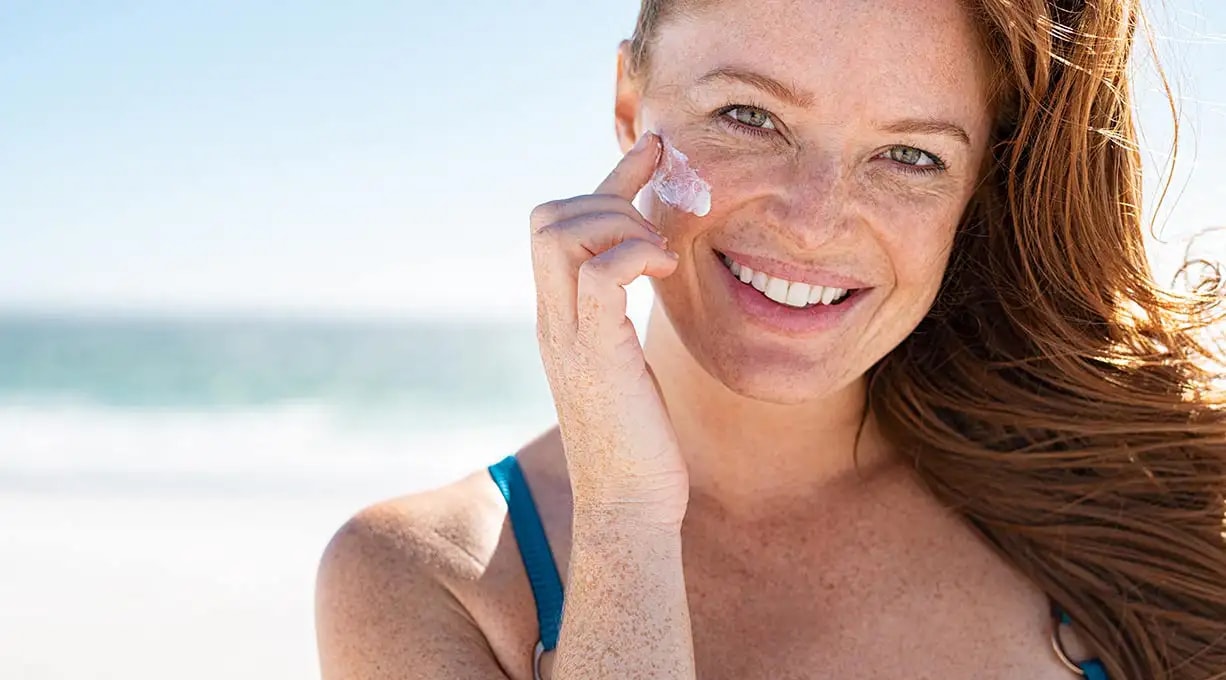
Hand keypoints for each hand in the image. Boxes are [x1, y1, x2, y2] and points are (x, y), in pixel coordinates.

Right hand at [530, 131, 689, 527]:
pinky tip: (664, 275)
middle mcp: (553, 319)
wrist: (628, 506)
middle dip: (609, 200)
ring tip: (660, 259)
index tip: (655, 152)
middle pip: (547, 216)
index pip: (562, 223)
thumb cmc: (638, 441)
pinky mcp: (596, 355)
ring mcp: (568, 336)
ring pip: (562, 233)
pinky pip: (599, 275)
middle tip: (657, 235)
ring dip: (620, 225)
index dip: (611, 179)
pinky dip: (634, 256)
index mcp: (560, 316)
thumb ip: (623, 319)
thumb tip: (648, 279)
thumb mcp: (626, 364)